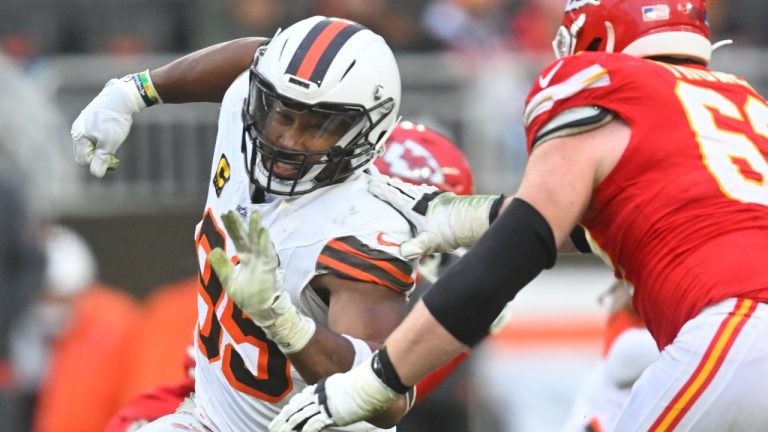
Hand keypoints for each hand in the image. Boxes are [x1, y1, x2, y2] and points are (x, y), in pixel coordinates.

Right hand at [71, 75, 148, 176]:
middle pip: (84, 153)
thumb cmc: (114, 121)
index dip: (97, 166)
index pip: (82, 161)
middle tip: (115, 160)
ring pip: (89, 144)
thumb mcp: (109, 143)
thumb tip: (96, 175)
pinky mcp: (90, 119)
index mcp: (78, 137)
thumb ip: (102, 159)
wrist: (121, 97)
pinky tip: (112, 137)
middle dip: (98, 159)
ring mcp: (83, 123)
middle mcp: (77, 130)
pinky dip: (101, 141)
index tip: (114, 163)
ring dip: (100, 150)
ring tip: (114, 147)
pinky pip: (92, 135)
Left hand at [209, 210, 279, 323]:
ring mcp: (263, 262)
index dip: (232, 227)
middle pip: (246, 237)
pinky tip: (263, 232)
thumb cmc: (249, 297)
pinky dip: (265, 243)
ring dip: (256, 229)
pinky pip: (267, 254)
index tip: (225, 213)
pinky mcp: (269, 269)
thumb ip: (222, 267)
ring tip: (254, 215)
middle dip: (239, 224)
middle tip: (231, 211)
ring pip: (259, 242)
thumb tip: (213, 250)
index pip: (237, 239)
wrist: (263, 312)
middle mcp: (254, 257)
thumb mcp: (230, 281)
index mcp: (245, 258)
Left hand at [269, 358, 398, 431]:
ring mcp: (323, 406)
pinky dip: (304, 431)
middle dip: (282, 420)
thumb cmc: (360, 384)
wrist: (367, 385)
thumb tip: (335, 392)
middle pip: (295, 409)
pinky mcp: (330, 415)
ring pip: (299, 418)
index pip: (301, 399)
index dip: (290, 409)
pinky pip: (313, 424)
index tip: (282, 415)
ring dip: (288, 427)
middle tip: (272, 427)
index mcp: (320, 389)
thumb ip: (335, 389)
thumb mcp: (343, 384)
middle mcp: (318, 397)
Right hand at [367, 174, 499, 258]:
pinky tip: (416, 195)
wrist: (475, 220)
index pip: (393, 194)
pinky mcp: (442, 199)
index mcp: (415, 205)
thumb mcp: (431, 242)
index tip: (370, 183)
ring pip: (411, 189)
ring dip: (400, 187)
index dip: (381, 189)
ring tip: (392, 186)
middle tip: (376, 180)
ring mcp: (433, 196)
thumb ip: (415, 247)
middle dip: (388, 184)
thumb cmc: (453, 230)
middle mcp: (422, 197)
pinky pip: (421, 193)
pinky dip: (413, 192)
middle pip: (401, 188)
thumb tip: (402, 252)